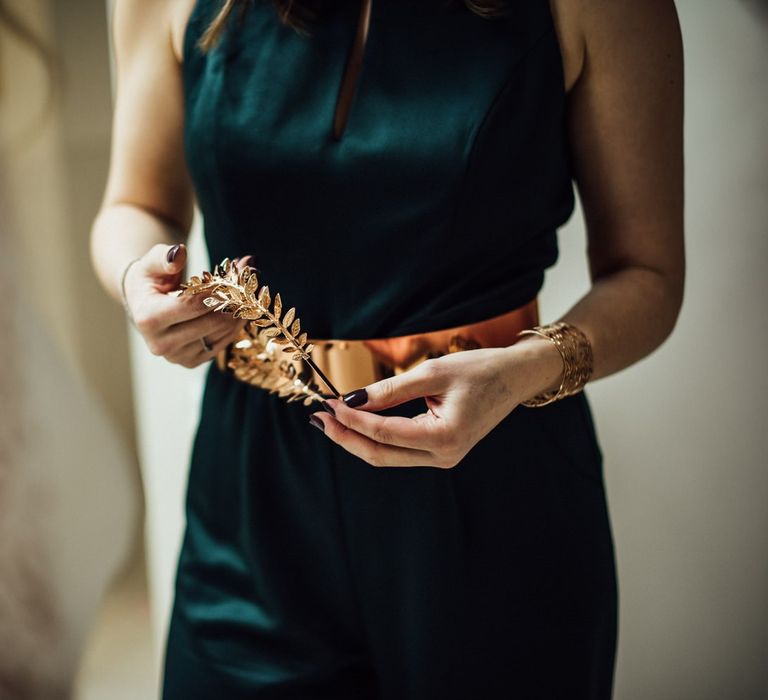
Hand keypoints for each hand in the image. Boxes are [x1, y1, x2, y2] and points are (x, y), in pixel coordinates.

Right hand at [122, 243, 249, 367]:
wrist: (144, 303)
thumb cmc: (151, 279)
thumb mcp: (151, 262)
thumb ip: (165, 257)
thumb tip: (179, 253)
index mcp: (148, 318)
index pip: (194, 305)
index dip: (218, 290)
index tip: (235, 272)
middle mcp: (161, 344)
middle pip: (212, 322)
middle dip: (233, 298)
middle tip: (247, 275)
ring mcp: (178, 357)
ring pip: (222, 333)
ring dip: (239, 310)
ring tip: (246, 288)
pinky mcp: (192, 362)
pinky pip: (223, 342)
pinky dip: (236, 323)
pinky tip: (240, 306)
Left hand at [308, 345, 551, 467]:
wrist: (516, 378)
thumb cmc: (481, 370)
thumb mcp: (433, 372)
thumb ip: (390, 390)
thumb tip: (351, 400)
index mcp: (445, 438)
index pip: (384, 434)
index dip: (351, 420)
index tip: (328, 402)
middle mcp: (444, 456)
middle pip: (380, 455)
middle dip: (346, 436)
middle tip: (319, 416)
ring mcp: (443, 458)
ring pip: (387, 456)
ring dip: (357, 438)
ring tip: (330, 418)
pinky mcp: (440, 452)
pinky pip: (399, 450)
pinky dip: (375, 437)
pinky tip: (356, 423)